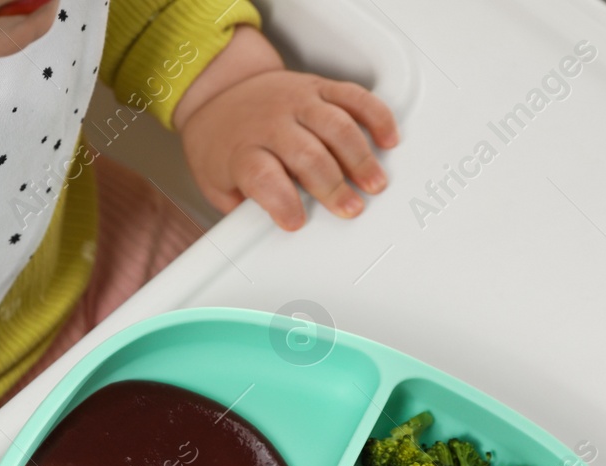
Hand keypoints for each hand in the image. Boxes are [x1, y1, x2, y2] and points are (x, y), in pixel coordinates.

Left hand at [176, 29, 397, 231]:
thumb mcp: (217, 182)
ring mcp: (297, 101)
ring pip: (336, 125)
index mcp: (243, 150)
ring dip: (360, 157)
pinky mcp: (318, 87)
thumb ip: (242, 207)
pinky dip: (376, 116)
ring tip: (374, 183)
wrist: (221, 90)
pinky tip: (388, 139)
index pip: (262, 176)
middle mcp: (272, 123)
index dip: (282, 202)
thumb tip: (264, 238)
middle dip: (333, 185)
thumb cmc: (225, 143)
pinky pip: (353, 96)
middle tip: (351, 209)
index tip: (296, 223)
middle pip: (308, 154)